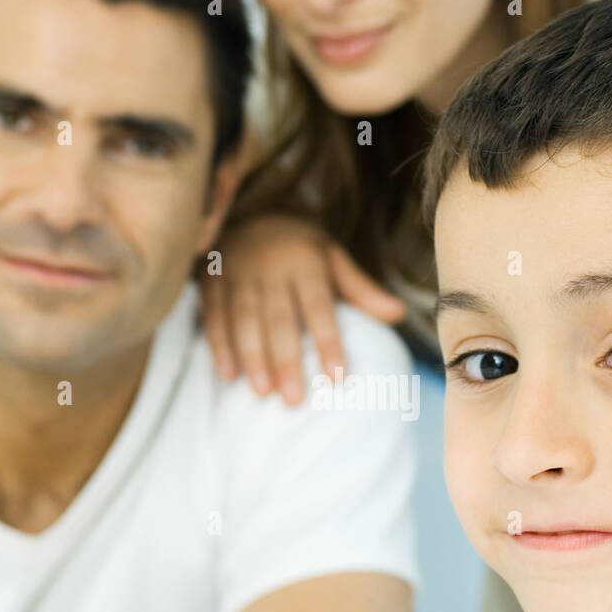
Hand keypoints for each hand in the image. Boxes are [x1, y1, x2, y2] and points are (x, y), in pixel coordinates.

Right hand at [202, 214, 406, 405]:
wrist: (249, 212)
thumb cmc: (300, 247)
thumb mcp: (333, 259)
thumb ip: (361, 289)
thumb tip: (400, 314)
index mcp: (305, 263)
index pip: (319, 306)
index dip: (327, 341)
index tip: (336, 377)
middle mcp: (270, 268)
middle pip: (279, 319)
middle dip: (285, 359)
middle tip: (294, 400)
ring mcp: (237, 274)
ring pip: (244, 319)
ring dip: (252, 357)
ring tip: (263, 392)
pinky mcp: (211, 280)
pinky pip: (213, 315)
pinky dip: (219, 345)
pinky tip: (227, 375)